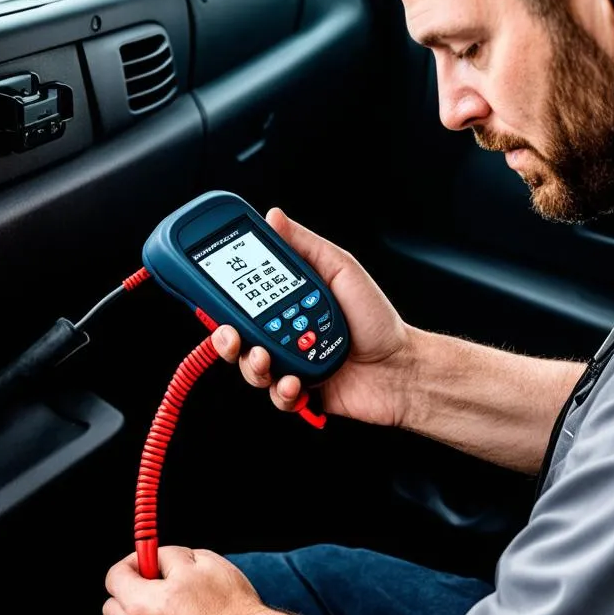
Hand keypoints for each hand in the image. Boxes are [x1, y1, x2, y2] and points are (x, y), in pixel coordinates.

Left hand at [103, 547, 264, 614]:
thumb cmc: (230, 608)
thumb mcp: (201, 560)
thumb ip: (167, 556)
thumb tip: (154, 558)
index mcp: (140, 604)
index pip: (114, 577)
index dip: (132, 564)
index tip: (146, 564)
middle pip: (112, 608)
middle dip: (131, 594)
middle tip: (161, 591)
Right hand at [211, 208, 413, 426]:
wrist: (401, 366)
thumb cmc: (376, 319)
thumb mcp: (340, 269)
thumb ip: (305, 245)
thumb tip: (275, 217)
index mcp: (287, 304)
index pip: (243, 300)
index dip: (223, 300)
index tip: (212, 294)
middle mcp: (284, 335)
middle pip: (237, 338)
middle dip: (227, 338)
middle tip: (232, 334)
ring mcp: (291, 365)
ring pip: (251, 369)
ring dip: (253, 366)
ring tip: (268, 359)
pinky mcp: (301, 394)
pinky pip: (277, 397)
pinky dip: (282, 391)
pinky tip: (294, 382)